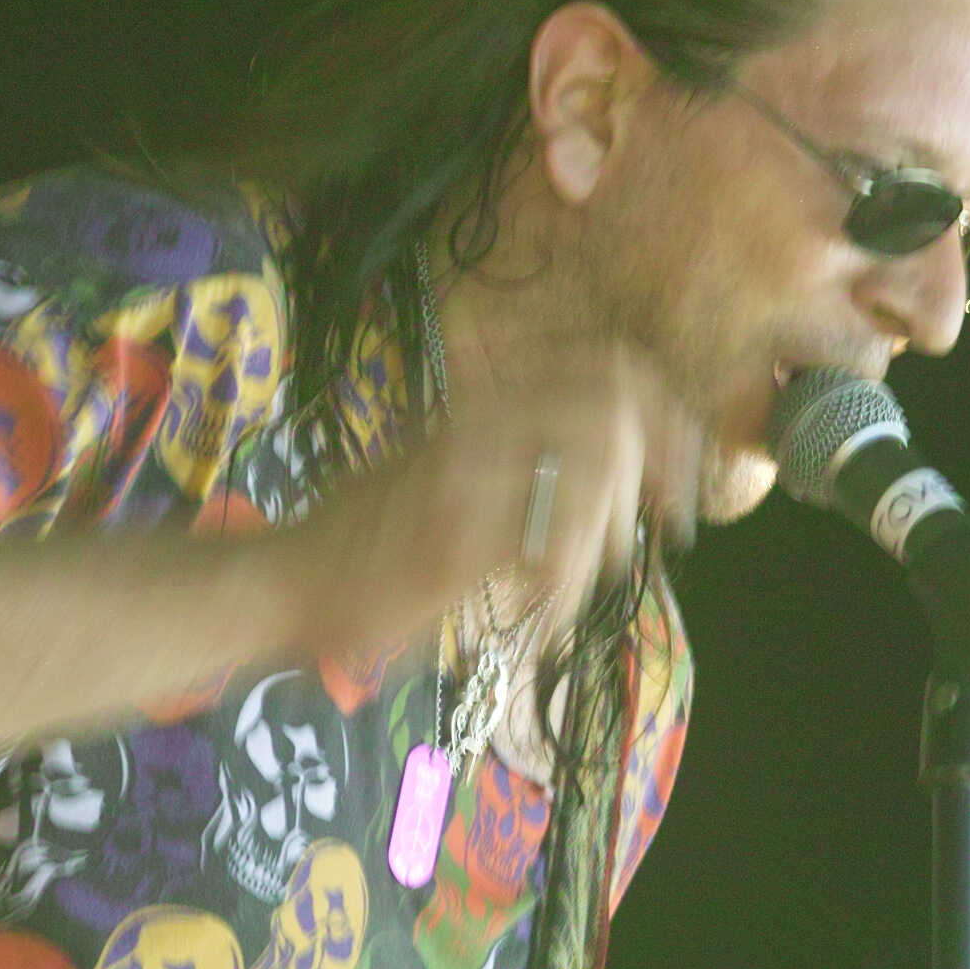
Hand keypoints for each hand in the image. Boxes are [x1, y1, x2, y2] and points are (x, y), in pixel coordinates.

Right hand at [291, 341, 705, 659]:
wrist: (284, 580)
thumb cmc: (362, 543)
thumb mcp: (440, 474)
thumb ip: (512, 460)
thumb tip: (610, 476)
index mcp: (480, 406)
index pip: (601, 364)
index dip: (661, 404)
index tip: (684, 459)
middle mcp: (476, 425)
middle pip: (610, 399)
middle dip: (663, 456)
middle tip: (675, 514)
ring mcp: (466, 476)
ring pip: (590, 462)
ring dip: (610, 524)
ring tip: (589, 570)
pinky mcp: (456, 537)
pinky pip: (550, 538)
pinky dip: (567, 578)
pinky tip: (549, 604)